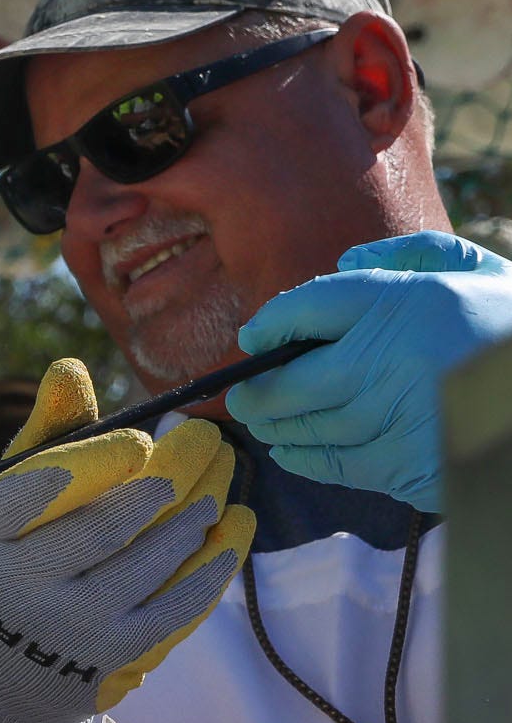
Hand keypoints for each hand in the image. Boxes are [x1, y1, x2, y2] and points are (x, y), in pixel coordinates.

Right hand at [0, 360, 254, 722]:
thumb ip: (39, 439)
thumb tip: (71, 367)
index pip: (45, 486)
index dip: (102, 458)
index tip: (142, 439)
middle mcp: (18, 584)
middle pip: (113, 520)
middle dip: (175, 472)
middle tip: (208, 439)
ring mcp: (69, 626)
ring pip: (155, 557)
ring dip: (203, 508)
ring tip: (224, 476)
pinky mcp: (114, 655)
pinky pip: (180, 603)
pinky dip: (216, 560)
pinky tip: (235, 527)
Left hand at [226, 230, 511, 510]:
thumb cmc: (511, 327)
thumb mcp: (478, 271)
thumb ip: (412, 255)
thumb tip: (346, 263)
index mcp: (409, 303)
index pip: (310, 308)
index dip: (272, 325)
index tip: (254, 339)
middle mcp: (397, 359)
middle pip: (295, 379)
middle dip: (257, 390)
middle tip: (238, 396)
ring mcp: (403, 417)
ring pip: (312, 428)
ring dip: (279, 428)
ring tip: (264, 423)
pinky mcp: (414, 466)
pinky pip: (341, 466)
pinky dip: (309, 460)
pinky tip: (294, 453)